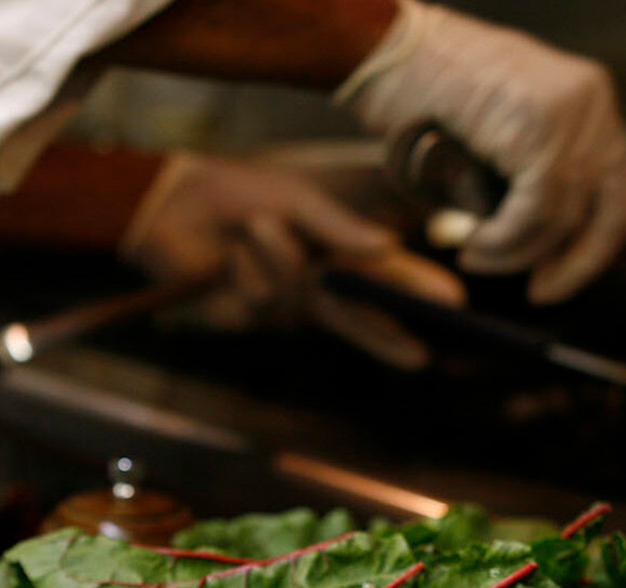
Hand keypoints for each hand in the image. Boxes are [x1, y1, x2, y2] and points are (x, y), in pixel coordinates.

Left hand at [120, 153, 463, 366]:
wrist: (171, 203)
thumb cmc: (237, 192)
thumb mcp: (298, 199)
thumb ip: (341, 227)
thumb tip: (390, 244)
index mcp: (332, 253)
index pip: (383, 277)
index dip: (416, 291)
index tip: (454, 303)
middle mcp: (313, 285)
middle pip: (359, 318)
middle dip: (387, 336)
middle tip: (421, 358)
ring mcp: (280, 306)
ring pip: (299, 295)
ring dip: (278, 254)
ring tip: (252, 225)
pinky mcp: (247, 318)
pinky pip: (263, 298)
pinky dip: (248, 267)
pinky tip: (227, 254)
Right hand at [337, 0, 625, 303]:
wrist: (383, 49)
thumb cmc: (425, 97)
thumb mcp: (500, 142)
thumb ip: (538, 182)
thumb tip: (561, 243)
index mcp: (589, 106)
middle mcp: (592, 104)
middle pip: (616, 208)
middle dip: (584, 264)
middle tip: (545, 292)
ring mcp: (570, 111)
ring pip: (567, 217)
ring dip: (519, 254)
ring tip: (478, 257)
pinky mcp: (539, 126)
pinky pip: (536, 211)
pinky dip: (505, 241)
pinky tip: (473, 243)